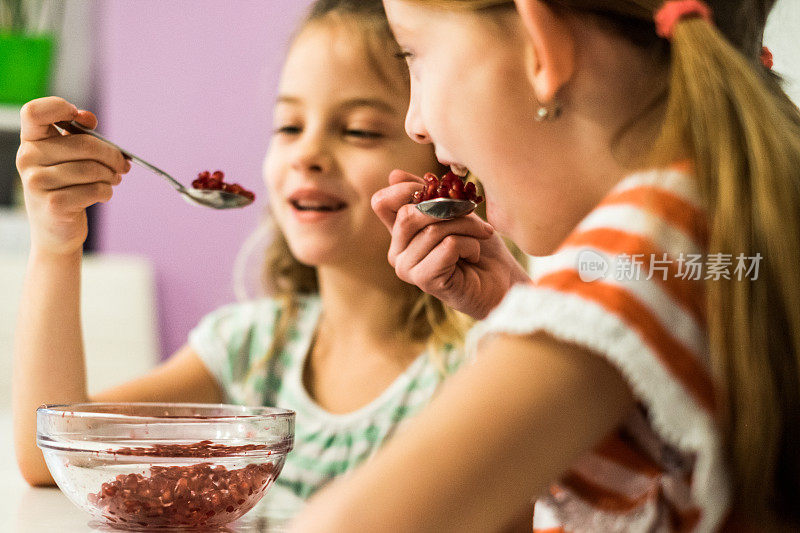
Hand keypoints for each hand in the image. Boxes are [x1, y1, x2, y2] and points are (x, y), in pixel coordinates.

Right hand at [16, 97, 129, 255]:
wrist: (55, 229)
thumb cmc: (65, 187)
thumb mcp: (65, 158)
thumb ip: (76, 135)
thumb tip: (90, 119)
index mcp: (30, 141)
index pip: (34, 112)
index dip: (60, 107)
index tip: (85, 121)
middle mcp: (28, 159)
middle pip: (82, 143)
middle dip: (111, 154)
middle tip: (123, 164)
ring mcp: (38, 183)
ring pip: (92, 169)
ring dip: (111, 174)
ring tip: (114, 179)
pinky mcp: (54, 205)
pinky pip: (94, 190)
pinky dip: (107, 191)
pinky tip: (105, 193)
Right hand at [372, 170, 529, 318]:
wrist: (503, 281)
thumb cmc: (480, 247)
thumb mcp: (455, 212)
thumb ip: (427, 195)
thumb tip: (394, 174)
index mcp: (400, 234)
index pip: (382, 202)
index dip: (405, 189)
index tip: (438, 187)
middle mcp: (397, 252)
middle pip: (408, 214)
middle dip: (448, 207)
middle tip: (473, 212)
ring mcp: (407, 269)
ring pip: (432, 230)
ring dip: (467, 227)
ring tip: (481, 235)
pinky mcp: (424, 280)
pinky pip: (447, 246)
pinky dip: (470, 245)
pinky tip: (474, 256)